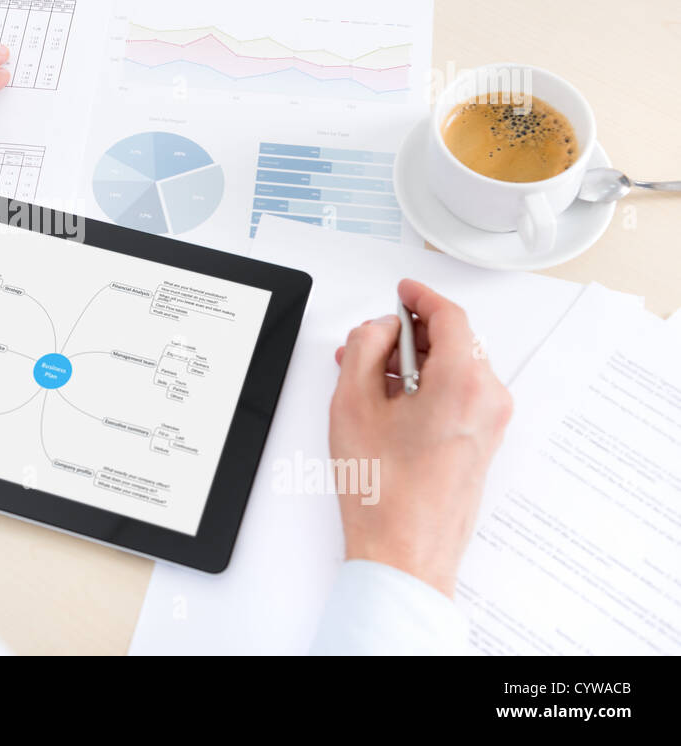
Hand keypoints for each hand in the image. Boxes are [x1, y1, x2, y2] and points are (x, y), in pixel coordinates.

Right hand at [328, 279, 512, 596]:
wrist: (405, 553)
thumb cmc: (384, 493)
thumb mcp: (352, 404)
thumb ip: (363, 349)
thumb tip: (377, 331)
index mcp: (463, 382)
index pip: (449, 316)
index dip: (420, 296)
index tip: (403, 290)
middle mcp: (487, 399)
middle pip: (453, 342)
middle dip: (409, 334)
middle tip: (368, 341)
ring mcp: (489, 424)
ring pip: (453, 369)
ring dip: (413, 363)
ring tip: (366, 378)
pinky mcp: (482, 443)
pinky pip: (457, 396)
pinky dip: (425, 386)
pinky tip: (387, 402)